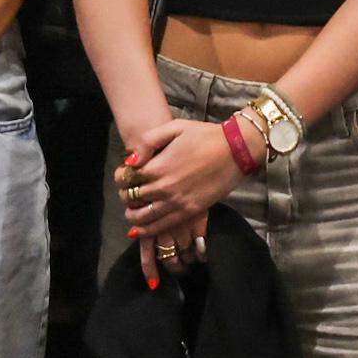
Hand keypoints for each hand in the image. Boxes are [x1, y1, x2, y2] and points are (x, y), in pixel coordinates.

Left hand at [117, 115, 243, 238]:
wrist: (236, 150)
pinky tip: (140, 228)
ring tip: (132, 211)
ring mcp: (177, 202)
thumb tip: (131, 161)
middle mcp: (164, 187)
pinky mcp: (189, 212)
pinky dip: (146, 230)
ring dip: (132, 216)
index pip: (126, 178)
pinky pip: (161, 226)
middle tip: (128, 192)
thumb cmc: (206, 135)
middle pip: (131, 198)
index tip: (124, 175)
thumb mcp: (175, 127)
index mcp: (158, 166)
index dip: (120, 177)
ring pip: (143, 217)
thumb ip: (149, 141)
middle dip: (125, 195)